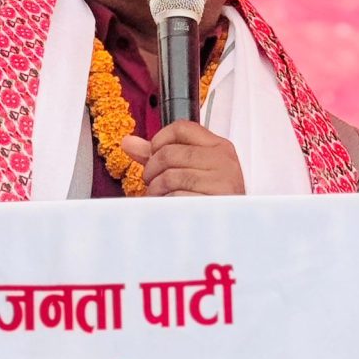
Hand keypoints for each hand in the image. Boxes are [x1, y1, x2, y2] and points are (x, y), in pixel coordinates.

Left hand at [122, 121, 244, 196]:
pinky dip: (166, 204)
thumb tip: (128, 142)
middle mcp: (223, 161)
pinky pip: (176, 198)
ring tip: (159, 197)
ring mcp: (221, 182)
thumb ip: (158, 154)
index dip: (159, 140)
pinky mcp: (214, 203)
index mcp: (219, 147)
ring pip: (169, 176)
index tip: (153, 155)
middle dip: (152, 170)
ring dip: (156, 190)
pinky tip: (170, 208)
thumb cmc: (207, 198)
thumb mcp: (189, 169)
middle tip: (152, 183)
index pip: (181, 128)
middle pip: (169, 153)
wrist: (231, 230)